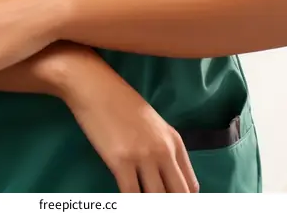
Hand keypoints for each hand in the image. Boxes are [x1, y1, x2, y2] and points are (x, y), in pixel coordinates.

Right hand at [58, 49, 198, 192]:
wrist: (95, 86)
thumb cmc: (120, 101)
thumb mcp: (152, 123)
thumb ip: (162, 148)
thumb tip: (166, 178)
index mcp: (174, 141)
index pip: (191, 186)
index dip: (182, 202)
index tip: (170, 203)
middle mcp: (164, 150)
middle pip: (179, 196)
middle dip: (170, 206)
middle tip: (158, 207)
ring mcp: (143, 156)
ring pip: (157, 199)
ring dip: (150, 205)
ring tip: (143, 206)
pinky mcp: (121, 162)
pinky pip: (131, 196)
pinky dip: (129, 205)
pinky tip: (124, 204)